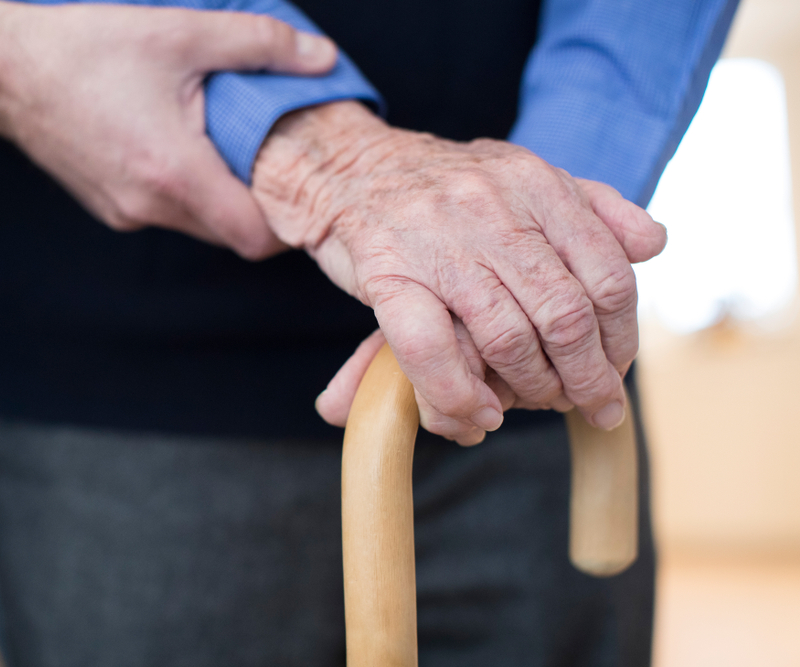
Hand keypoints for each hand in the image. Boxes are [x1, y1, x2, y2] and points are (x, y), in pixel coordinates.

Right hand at [0, 0, 336, 258]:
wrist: (0, 69)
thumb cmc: (84, 49)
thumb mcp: (182, 33)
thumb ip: (260, 45)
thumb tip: (323, 59)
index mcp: (174, 174)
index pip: (256, 238)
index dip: (291, 224)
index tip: (306, 189)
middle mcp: (150, 209)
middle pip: (232, 234)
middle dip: (261, 204)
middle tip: (279, 158)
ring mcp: (126, 215)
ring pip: (201, 225)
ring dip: (224, 195)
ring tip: (232, 144)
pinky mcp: (110, 208)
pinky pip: (168, 214)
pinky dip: (190, 190)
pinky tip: (188, 144)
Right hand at [252, 102, 666, 442]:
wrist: (351, 167)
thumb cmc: (444, 186)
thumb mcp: (524, 176)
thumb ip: (594, 206)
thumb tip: (654, 244)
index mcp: (536, 184)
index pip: (607, 273)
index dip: (621, 335)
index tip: (616, 368)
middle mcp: (493, 209)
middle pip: (565, 313)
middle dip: (589, 376)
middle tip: (593, 405)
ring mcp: (439, 244)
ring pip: (506, 338)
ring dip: (532, 389)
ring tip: (536, 406)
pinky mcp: (388, 275)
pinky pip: (432, 350)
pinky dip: (460, 394)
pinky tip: (480, 414)